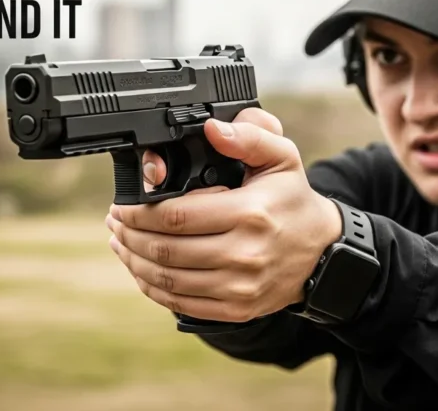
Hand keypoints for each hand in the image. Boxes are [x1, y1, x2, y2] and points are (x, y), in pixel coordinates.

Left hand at [105, 107, 342, 322]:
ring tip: (120, 243)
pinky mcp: (236, 309)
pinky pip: (181, 303)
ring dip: (134, 261)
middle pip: (165, 250)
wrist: (322, 253)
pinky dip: (153, 287)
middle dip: (129, 235)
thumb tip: (213, 128)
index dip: (139, 213)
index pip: (176, 217)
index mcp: (250, 213)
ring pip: (167, 279)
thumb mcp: (282, 157)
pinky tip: (141, 270)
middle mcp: (244, 254)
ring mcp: (239, 287)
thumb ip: (249, 136)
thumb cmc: (293, 201)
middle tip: (115, 222)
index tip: (122, 205)